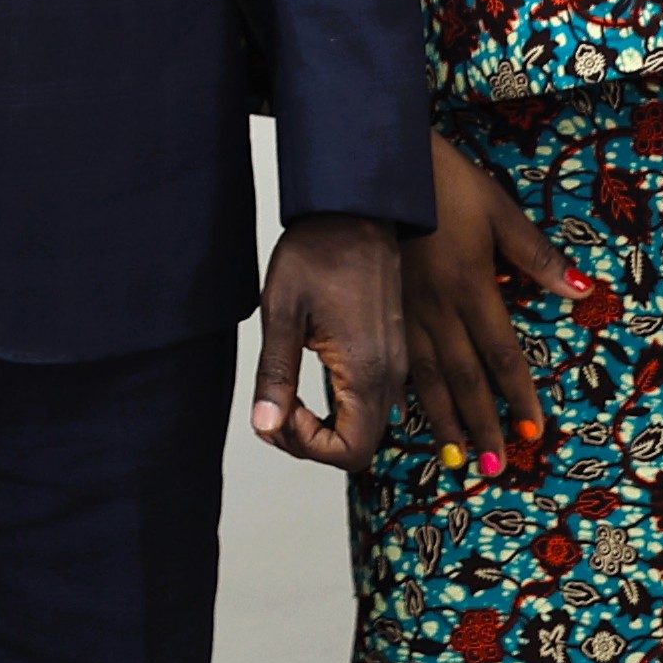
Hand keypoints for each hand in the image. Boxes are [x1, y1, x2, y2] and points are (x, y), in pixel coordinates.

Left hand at [249, 215, 406, 468]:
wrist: (354, 210)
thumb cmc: (319, 251)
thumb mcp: (282, 313)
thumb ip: (276, 375)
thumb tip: (266, 426)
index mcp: (366, 370)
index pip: (349, 452)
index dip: (307, 446)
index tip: (278, 412)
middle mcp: (390, 374)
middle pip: (358, 447)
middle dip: (311, 441)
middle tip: (276, 408)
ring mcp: (395, 364)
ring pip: (364, 424)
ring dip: (324, 424)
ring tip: (286, 393)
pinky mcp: (392, 351)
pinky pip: (369, 400)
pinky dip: (338, 405)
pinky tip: (307, 376)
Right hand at [403, 130, 592, 472]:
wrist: (376, 167)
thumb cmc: (439, 181)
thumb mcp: (497, 209)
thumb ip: (536, 255)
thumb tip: (581, 290)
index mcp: (471, 288)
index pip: (502, 355)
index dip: (518, 396)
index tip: (531, 432)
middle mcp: (437, 310)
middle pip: (465, 378)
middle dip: (482, 424)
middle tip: (494, 465)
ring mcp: (404, 312)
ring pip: (428, 378)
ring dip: (445, 420)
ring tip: (457, 455)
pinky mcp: (380, 306)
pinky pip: (394, 359)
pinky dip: (403, 391)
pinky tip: (404, 413)